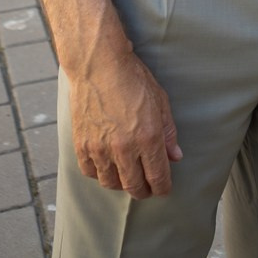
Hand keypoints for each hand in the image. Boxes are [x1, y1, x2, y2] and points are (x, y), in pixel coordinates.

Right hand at [70, 50, 182, 197]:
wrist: (98, 66)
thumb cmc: (133, 79)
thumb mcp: (160, 102)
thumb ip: (168, 133)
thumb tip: (176, 157)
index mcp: (148, 138)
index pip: (158, 177)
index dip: (162, 188)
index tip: (163, 189)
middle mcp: (124, 148)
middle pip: (134, 186)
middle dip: (143, 191)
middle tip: (147, 189)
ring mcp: (100, 149)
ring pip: (111, 183)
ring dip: (121, 184)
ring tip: (127, 177)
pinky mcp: (82, 145)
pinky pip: (90, 172)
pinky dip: (100, 174)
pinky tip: (107, 166)